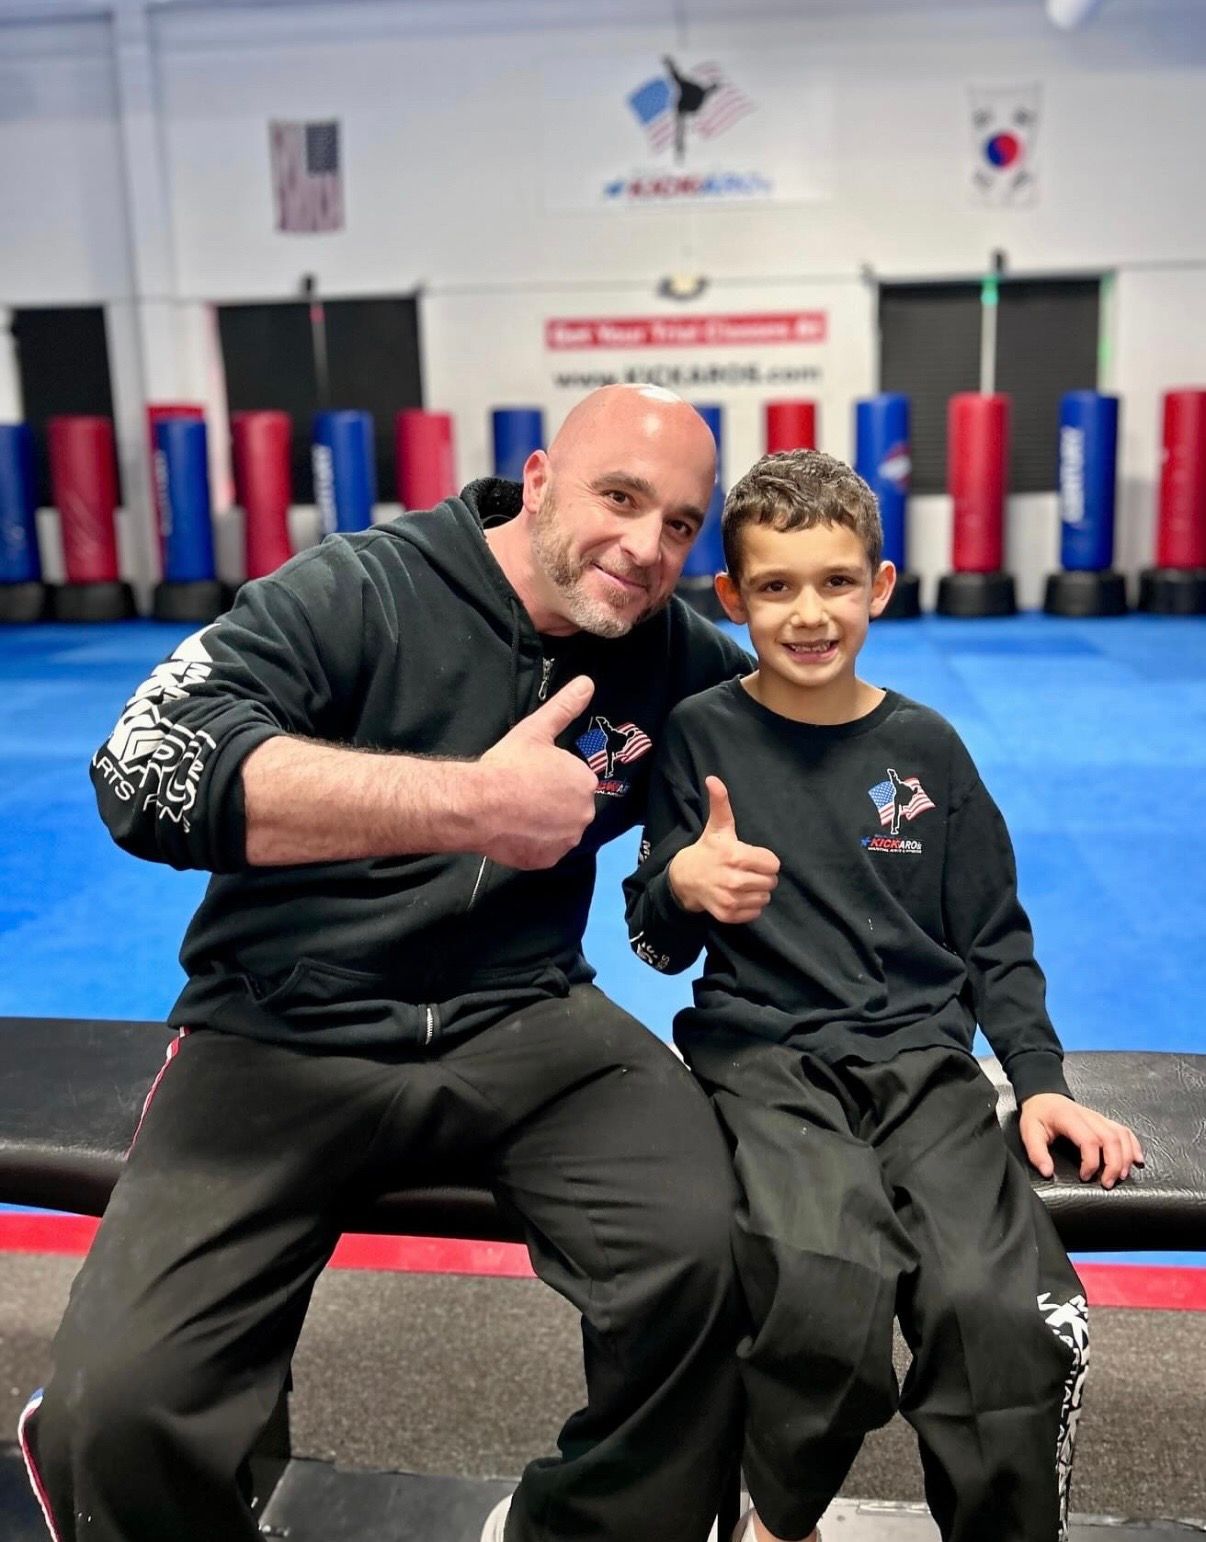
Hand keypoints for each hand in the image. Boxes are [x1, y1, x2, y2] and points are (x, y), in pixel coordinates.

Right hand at [476, 676, 598, 868]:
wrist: (479, 804)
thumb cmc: (508, 765)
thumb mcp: (536, 730)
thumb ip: (565, 707)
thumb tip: (588, 682)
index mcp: (584, 781)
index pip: (574, 781)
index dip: (551, 778)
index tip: (530, 776)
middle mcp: (584, 814)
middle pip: (569, 807)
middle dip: (551, 803)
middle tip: (522, 794)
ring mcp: (567, 841)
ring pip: (559, 830)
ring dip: (544, 824)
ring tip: (516, 814)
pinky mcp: (549, 861)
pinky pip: (545, 851)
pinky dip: (533, 844)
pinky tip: (514, 831)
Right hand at [667, 776, 779, 923]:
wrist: (684, 879)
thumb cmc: (707, 850)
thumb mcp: (717, 827)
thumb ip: (720, 803)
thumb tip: (713, 779)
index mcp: (736, 856)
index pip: (773, 863)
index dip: (764, 860)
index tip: (751, 858)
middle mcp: (734, 880)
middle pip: (771, 882)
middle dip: (762, 876)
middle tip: (747, 871)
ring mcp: (730, 899)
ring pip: (764, 898)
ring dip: (757, 891)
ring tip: (743, 883)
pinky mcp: (727, 914)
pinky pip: (755, 913)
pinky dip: (750, 906)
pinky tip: (738, 896)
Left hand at [1019, 1093, 1144, 1189]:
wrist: (1043, 1097)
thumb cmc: (1038, 1116)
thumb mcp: (1029, 1132)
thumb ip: (1037, 1153)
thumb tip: (1048, 1172)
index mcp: (1070, 1118)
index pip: (1089, 1140)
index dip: (1091, 1162)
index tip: (1084, 1177)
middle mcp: (1089, 1116)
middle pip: (1111, 1139)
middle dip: (1114, 1164)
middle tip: (1107, 1184)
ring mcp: (1099, 1117)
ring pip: (1121, 1135)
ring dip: (1126, 1157)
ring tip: (1121, 1176)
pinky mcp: (1105, 1121)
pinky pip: (1124, 1131)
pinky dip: (1134, 1146)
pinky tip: (1137, 1160)